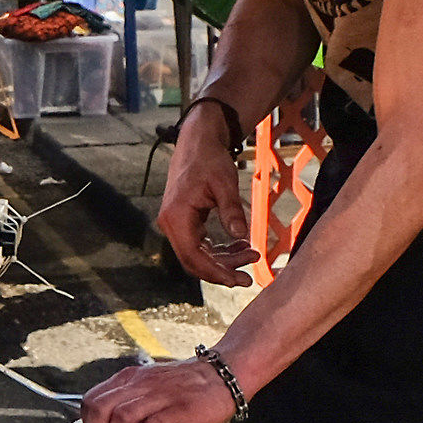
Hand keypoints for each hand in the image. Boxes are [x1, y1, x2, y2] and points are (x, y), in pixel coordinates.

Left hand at [81, 356, 235, 422]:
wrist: (224, 374)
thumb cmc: (187, 384)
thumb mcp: (148, 385)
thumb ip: (128, 399)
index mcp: (130, 379)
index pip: (91, 399)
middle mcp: (140, 385)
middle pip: (99, 409)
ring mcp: (159, 396)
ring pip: (120, 419)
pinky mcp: (177, 410)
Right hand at [155, 103, 256, 284]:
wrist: (197, 142)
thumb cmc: (209, 160)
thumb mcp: (224, 184)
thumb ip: (231, 211)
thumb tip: (242, 237)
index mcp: (176, 217)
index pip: (193, 256)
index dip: (215, 272)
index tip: (237, 280)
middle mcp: (171, 224)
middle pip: (194, 261)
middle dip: (222, 271)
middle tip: (249, 277)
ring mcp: (176, 224)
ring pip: (198, 255)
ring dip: (223, 260)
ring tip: (251, 254)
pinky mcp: (184, 222)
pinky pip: (200, 244)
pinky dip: (219, 249)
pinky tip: (240, 244)